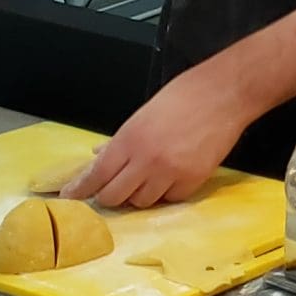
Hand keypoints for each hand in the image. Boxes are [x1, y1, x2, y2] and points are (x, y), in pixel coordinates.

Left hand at [61, 69, 252, 207]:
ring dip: (139, 194)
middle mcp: (146, 160)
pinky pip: (170, 198)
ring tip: (147, 178)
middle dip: (109, 195)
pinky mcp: (193, 180)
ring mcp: (170, 172)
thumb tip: (100, 156)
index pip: (96, 175)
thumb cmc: (184, 96)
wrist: (224, 93)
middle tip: (112, 190)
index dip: (80, 189)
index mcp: (130, 139)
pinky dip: (166, 192)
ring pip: (142, 202)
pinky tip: (170, 176)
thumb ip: (121, 140)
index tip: (70, 197)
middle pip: (114, 196)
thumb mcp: (143, 114)